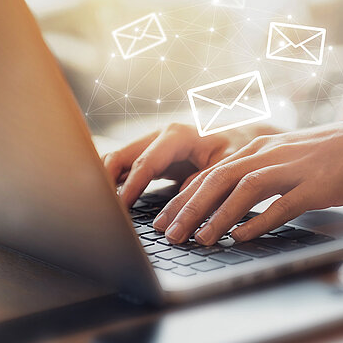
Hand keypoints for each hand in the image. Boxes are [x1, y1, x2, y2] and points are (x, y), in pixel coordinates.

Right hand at [101, 123, 278, 206]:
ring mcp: (154, 145)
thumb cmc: (238, 149)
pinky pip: (126, 167)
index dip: (132, 186)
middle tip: (98, 207)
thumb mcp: (228, 165)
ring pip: (119, 160)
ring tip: (97, 206)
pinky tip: (108, 201)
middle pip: (122, 156)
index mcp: (178, 135)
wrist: (245, 137)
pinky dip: (115, 182)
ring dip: (106, 181)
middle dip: (106, 180)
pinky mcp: (153, 157)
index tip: (120, 207)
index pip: (146, 162)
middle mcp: (160, 136)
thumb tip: (181, 206)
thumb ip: (205, 182)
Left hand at [155, 119, 342, 244]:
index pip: (210, 172)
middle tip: (168, 233)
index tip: (163, 219)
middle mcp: (269, 154)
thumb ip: (255, 174)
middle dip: (189, 208)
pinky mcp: (314, 186)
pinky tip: (240, 237)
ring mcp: (291, 168)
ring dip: (218, 216)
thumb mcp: (283, 157)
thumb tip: (226, 203)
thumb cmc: (325, 156)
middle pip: (218, 179)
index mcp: (257, 147)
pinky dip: (257, 222)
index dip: (183, 197)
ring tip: (199, 239)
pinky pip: (280, 204)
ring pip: (244, 190)